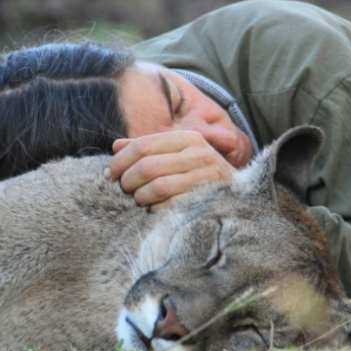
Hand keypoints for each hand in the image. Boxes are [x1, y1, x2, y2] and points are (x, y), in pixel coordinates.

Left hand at [109, 130, 235, 209]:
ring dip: (140, 197)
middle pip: (147, 166)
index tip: (109, 174)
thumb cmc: (200, 177)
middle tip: (124, 190)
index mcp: (188, 139)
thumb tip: (116, 146)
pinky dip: (156, 210)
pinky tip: (155, 211)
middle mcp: (199, 154)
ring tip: (139, 201)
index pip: (143, 145)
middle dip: (128, 181)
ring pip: (157, 186)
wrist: (241, 200)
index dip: (121, 160)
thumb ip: (148, 149)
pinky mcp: (208, 199)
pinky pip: (170, 206)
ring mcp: (206, 177)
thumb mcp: (177, 156)